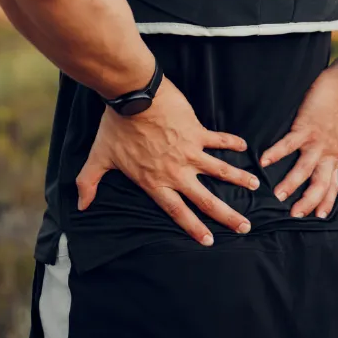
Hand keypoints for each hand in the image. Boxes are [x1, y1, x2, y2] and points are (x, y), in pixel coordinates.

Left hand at [76, 77, 259, 245]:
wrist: (133, 97)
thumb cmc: (116, 128)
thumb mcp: (99, 159)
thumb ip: (89, 183)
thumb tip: (80, 205)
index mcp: (155, 182)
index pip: (178, 212)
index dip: (194, 228)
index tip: (210, 240)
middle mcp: (176, 172)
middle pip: (206, 200)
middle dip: (227, 216)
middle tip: (244, 227)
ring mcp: (189, 152)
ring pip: (220, 171)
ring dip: (239, 180)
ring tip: (256, 187)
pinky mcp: (197, 132)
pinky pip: (219, 140)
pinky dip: (233, 143)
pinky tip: (245, 147)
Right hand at [260, 67, 337, 218]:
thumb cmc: (336, 110)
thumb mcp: (336, 137)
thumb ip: (327, 152)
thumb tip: (319, 163)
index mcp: (333, 157)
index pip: (331, 185)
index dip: (325, 202)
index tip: (318, 217)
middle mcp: (327, 153)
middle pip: (320, 184)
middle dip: (308, 202)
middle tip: (293, 215)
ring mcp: (317, 141)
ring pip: (305, 168)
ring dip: (291, 183)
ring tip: (278, 195)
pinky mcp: (306, 127)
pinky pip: (290, 144)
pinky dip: (276, 153)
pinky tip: (263, 160)